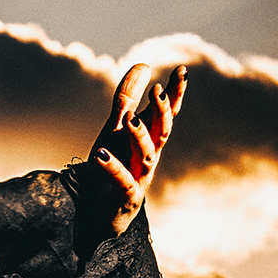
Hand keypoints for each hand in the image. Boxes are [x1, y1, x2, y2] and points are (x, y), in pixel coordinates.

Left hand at [76, 64, 186, 237]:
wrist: (97, 212)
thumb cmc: (111, 169)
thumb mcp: (115, 130)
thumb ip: (127, 99)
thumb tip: (144, 65)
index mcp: (148, 140)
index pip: (166, 115)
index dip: (175, 95)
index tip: (181, 71)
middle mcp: (149, 157)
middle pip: (162, 133)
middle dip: (162, 113)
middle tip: (157, 92)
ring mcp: (140, 177)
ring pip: (147, 155)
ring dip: (140, 136)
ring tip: (129, 119)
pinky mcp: (126, 197)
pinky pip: (123, 181)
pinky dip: (114, 168)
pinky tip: (102, 155)